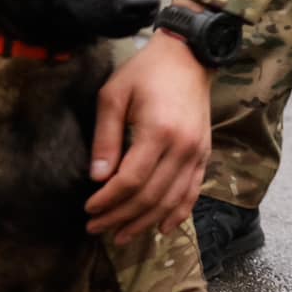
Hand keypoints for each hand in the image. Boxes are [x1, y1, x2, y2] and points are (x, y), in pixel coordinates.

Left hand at [84, 28, 211, 243]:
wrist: (188, 56)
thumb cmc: (145, 72)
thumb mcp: (114, 95)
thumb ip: (105, 137)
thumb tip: (98, 177)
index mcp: (159, 131)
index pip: (131, 180)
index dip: (107, 200)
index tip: (87, 209)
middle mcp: (183, 147)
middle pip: (151, 196)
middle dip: (120, 217)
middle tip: (95, 227)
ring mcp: (197, 151)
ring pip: (171, 200)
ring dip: (145, 222)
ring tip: (121, 235)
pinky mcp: (204, 152)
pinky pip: (193, 191)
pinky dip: (179, 213)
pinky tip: (162, 228)